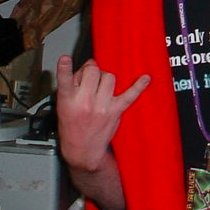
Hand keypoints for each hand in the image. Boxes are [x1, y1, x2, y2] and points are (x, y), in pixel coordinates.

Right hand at [55, 54, 149, 172]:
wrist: (82, 150)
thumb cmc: (71, 126)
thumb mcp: (63, 105)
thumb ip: (73, 84)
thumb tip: (89, 65)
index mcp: (68, 100)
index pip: (64, 81)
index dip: (64, 69)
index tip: (65, 59)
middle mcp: (85, 103)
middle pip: (93, 71)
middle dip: (91, 71)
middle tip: (89, 78)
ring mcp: (102, 107)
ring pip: (109, 77)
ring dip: (105, 78)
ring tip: (100, 86)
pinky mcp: (115, 111)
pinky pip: (130, 95)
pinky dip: (139, 86)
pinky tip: (146, 78)